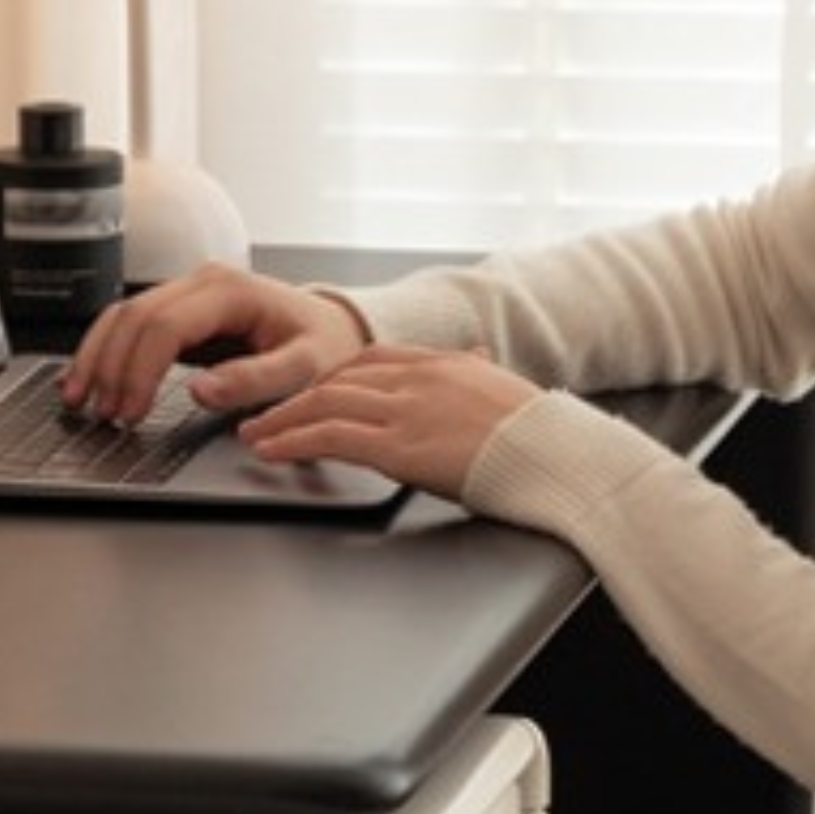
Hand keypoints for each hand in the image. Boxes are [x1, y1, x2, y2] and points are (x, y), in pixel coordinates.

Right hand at [57, 265, 368, 426]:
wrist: (332, 329)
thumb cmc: (323, 346)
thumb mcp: (304, 368)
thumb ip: (255, 380)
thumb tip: (202, 391)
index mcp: (229, 291)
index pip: (163, 325)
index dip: (139, 371)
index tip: (131, 412)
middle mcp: (202, 283)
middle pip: (133, 317)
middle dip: (110, 368)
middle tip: (104, 416)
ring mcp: (188, 294)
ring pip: (122, 316)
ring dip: (95, 357)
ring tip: (79, 400)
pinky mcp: (180, 311)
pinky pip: (130, 324)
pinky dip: (105, 351)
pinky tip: (89, 378)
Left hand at [239, 344, 543, 500]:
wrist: (560, 456)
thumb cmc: (542, 437)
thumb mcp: (507, 392)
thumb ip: (481, 373)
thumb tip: (481, 357)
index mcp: (445, 363)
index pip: (372, 360)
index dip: (332, 376)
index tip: (307, 390)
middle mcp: (420, 379)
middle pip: (339, 378)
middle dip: (295, 397)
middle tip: (264, 412)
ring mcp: (408, 410)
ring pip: (326, 402)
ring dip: (282, 419)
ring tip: (254, 435)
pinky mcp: (401, 446)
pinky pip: (332, 436)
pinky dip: (294, 441)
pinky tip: (272, 451)